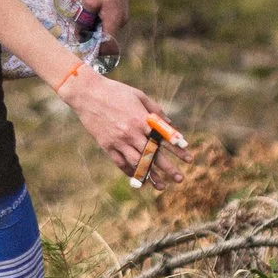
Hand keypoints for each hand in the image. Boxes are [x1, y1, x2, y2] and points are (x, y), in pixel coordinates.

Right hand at [64, 70, 188, 185]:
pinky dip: (131, 173)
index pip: (164, 138)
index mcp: (141, 119)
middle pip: (153, 154)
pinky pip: (121, 163)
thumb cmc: (115, 92)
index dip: (178, 149)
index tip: (189, 159)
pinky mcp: (107, 146)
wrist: (87, 93)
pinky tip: (140, 180)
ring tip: (162, 186)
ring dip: (151, 175)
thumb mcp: (139, 95)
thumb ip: (156, 110)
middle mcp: (131, 133)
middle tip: (180, 179)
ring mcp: (118, 141)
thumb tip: (170, 124)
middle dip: (168, 168)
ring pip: (138, 163)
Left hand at [77, 0, 129, 51]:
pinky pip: (108, 21)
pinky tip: (87, 15)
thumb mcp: (88, 2)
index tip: (82, 51)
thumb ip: (84, 21)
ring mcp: (122, 14)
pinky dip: (98, 22)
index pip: (107, 46)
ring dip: (94, 30)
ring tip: (79, 25)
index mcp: (114, 21)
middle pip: (107, 39)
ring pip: (107, 29)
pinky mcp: (119, 8)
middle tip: (77, 38)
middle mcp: (121, 21)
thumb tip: (79, 36)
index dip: (95, 51)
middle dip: (92, 41)